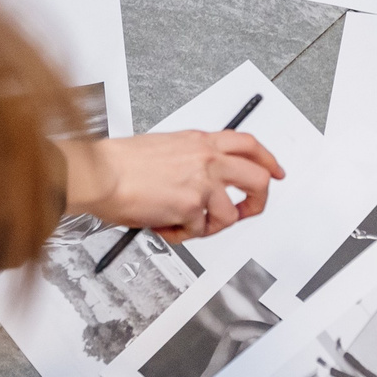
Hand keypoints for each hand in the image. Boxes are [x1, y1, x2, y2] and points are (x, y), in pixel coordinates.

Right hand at [60, 131, 284, 239]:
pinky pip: (199, 231)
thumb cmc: (120, 162)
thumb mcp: (165, 147)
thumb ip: (190, 159)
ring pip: (232, 214)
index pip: (249, 145)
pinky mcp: (191, 206)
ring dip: (211, 226)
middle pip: (259, 179)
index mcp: (201, 141)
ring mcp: (202, 183)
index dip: (268, 161)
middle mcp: (207, 159)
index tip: (275, 173)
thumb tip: (201, 178)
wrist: (100, 173)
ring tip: (187, 224)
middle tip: (246, 211)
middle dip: (257, 202)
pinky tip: (165, 225)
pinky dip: (182, 235)